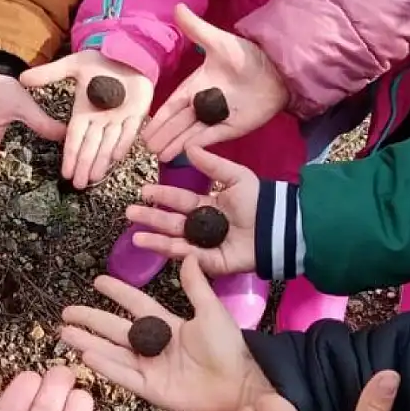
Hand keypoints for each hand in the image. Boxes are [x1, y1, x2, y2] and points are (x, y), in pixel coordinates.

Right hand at [20, 51, 152, 188]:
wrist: (126, 53)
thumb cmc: (100, 61)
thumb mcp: (74, 65)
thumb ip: (50, 74)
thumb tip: (22, 78)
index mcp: (84, 112)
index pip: (75, 137)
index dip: (70, 155)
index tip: (65, 173)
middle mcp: (100, 119)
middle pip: (91, 146)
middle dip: (84, 165)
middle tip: (79, 185)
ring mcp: (119, 118)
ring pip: (108, 144)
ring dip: (101, 161)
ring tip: (94, 178)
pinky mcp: (137, 113)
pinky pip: (130, 131)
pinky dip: (123, 143)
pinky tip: (117, 158)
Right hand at [61, 256, 271, 410]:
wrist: (240, 386)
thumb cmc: (230, 349)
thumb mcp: (212, 312)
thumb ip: (196, 287)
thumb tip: (189, 256)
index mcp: (169, 325)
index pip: (136, 305)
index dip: (117, 293)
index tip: (98, 281)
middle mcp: (155, 346)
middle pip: (115, 329)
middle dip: (91, 319)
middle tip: (67, 311)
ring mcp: (150, 368)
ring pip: (112, 352)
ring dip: (89, 341)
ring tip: (65, 332)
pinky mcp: (151, 389)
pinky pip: (123, 375)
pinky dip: (105, 365)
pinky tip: (86, 354)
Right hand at [127, 146, 258, 275]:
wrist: (279, 226)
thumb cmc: (260, 201)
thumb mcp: (236, 176)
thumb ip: (212, 164)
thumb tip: (189, 147)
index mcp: (207, 206)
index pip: (179, 201)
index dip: (162, 196)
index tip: (143, 191)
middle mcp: (202, 227)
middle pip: (171, 222)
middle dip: (150, 218)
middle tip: (130, 213)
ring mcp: (206, 246)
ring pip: (175, 242)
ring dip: (155, 239)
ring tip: (135, 236)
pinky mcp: (213, 263)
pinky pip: (191, 258)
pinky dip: (175, 252)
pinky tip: (160, 245)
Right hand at [142, 4, 288, 161]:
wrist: (277, 69)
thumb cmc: (247, 55)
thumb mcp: (219, 41)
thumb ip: (197, 29)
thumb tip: (177, 6)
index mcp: (197, 86)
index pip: (172, 105)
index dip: (159, 118)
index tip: (144, 130)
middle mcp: (204, 104)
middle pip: (178, 123)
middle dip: (162, 135)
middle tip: (146, 149)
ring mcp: (218, 118)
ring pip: (191, 133)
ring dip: (175, 144)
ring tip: (159, 157)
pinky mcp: (233, 128)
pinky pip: (211, 138)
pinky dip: (198, 146)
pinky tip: (183, 153)